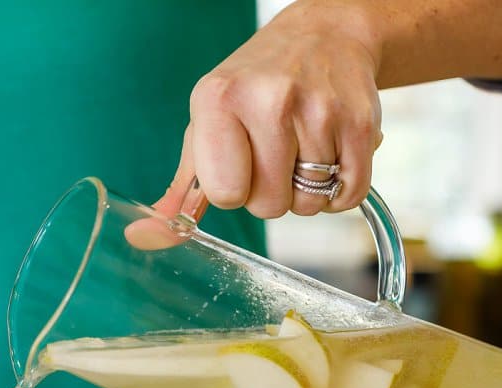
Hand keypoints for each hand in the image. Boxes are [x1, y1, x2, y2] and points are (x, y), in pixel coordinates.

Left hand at [156, 1, 383, 220]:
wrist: (324, 35)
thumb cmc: (255, 88)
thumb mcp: (207, 125)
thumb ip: (180, 190)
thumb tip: (142, 237)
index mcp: (219, 99)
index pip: (225, 194)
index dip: (234, 190)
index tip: (239, 163)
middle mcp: (269, 100)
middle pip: (268, 205)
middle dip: (270, 194)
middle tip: (273, 155)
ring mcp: (319, 110)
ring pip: (308, 204)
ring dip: (305, 192)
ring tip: (302, 151)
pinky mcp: (360, 123)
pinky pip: (347, 195)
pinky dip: (339, 191)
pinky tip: (330, 158)